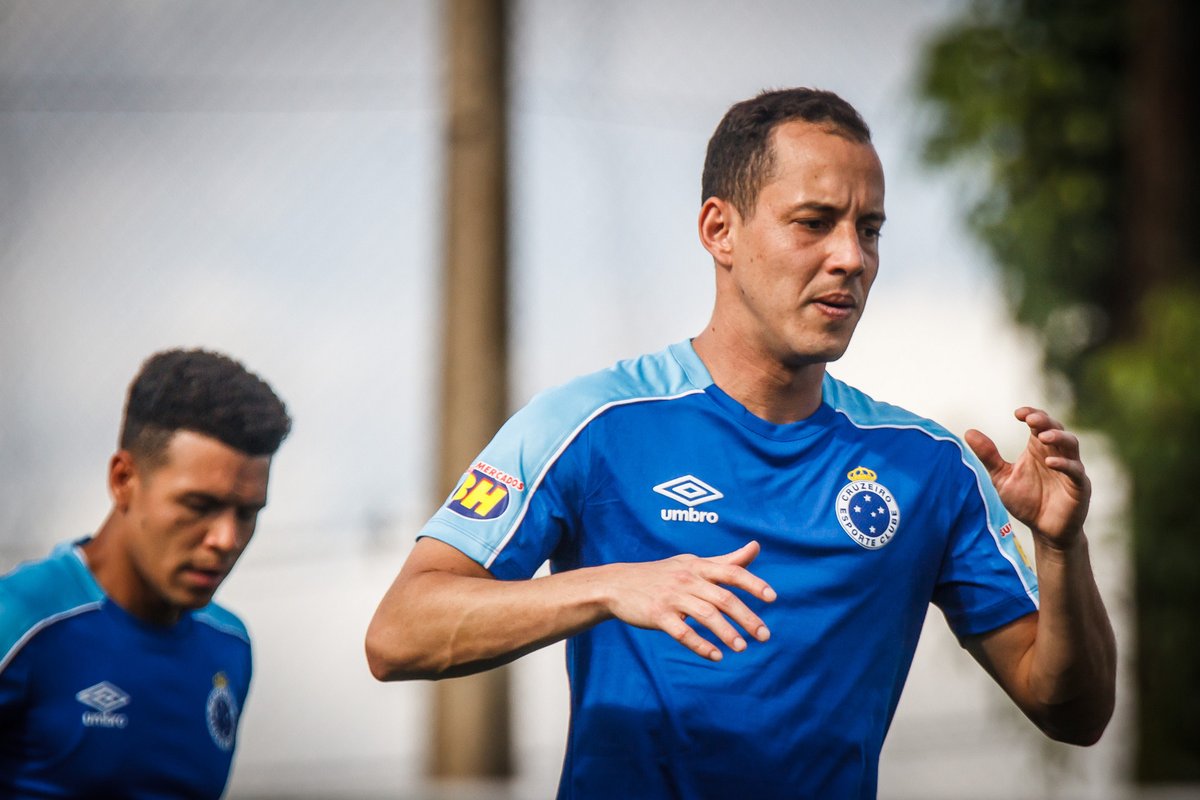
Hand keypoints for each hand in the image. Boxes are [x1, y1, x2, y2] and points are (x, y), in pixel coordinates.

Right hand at [598, 541, 776, 661]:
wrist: (618, 584)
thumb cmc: (662, 574)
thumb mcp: (692, 563)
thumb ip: (726, 560)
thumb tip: (756, 547)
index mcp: (698, 566)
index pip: (731, 572)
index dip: (753, 583)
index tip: (772, 598)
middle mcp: (688, 579)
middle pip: (724, 598)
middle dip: (747, 617)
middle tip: (764, 635)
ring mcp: (672, 597)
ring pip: (706, 615)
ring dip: (726, 633)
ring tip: (742, 648)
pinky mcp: (658, 615)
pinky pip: (683, 632)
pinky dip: (700, 644)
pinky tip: (716, 655)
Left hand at [965, 407, 1090, 547]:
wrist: (1044, 531)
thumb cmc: (1026, 502)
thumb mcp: (1002, 478)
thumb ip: (988, 456)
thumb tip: (968, 432)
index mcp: (1038, 450)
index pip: (1039, 424)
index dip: (1032, 414)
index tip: (1017, 413)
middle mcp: (1056, 455)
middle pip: (1057, 429)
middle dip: (1045, 421)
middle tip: (1030, 419)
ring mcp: (1070, 469)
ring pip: (1071, 444)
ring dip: (1058, 437)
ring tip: (1042, 436)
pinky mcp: (1079, 487)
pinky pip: (1076, 471)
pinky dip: (1065, 465)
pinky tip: (1050, 463)